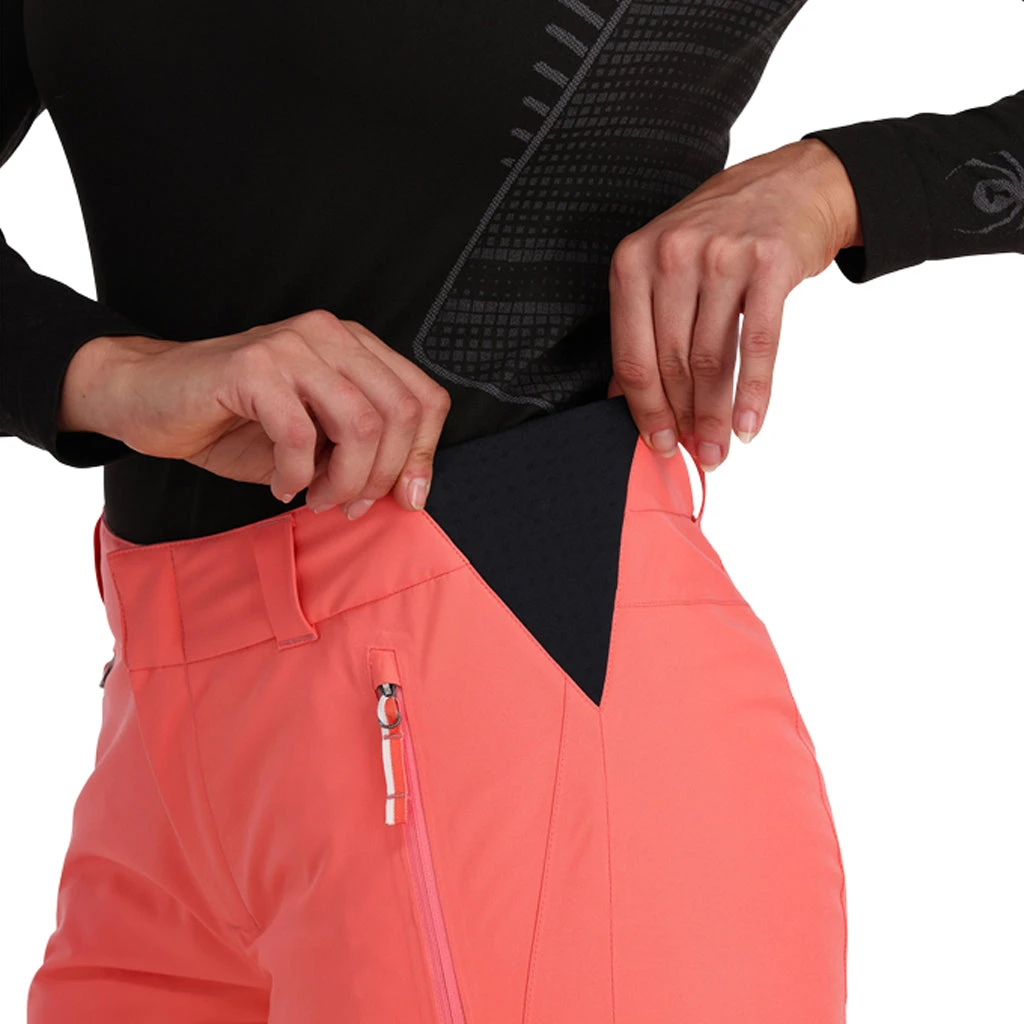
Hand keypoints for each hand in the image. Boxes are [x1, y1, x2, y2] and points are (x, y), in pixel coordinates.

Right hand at [61, 310, 451, 516]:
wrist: (150, 398)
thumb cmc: (235, 421)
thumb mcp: (317, 440)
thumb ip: (363, 451)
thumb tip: (411, 490)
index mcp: (354, 346)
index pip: (424, 398)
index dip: (424, 456)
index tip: (406, 498)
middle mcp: (329, 335)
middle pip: (400, 413)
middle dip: (383, 476)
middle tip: (351, 505)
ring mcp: (292, 346)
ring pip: (359, 424)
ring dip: (345, 479)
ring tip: (318, 497)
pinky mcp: (253, 367)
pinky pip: (301, 434)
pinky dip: (296, 474)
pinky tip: (283, 486)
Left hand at [605, 137, 861, 470]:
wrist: (793, 184)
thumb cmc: (722, 233)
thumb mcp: (666, 266)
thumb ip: (643, 327)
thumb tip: (625, 399)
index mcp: (634, 260)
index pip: (632, 354)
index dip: (644, 409)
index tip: (657, 442)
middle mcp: (672, 255)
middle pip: (670, 362)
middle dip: (681, 419)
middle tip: (693, 454)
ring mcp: (721, 256)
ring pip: (711, 359)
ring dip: (714, 415)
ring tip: (718, 450)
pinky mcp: (770, 263)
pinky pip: (758, 343)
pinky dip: (753, 392)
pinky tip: (748, 425)